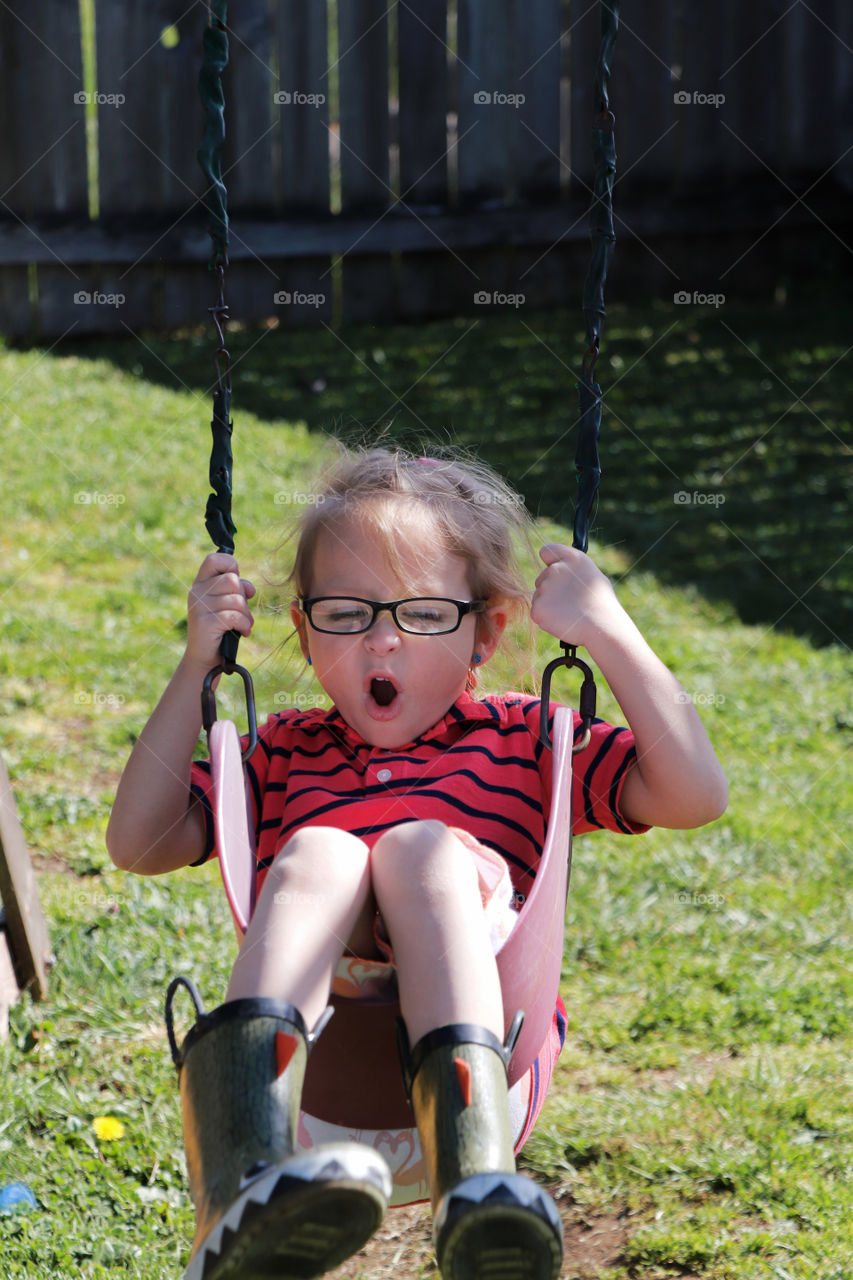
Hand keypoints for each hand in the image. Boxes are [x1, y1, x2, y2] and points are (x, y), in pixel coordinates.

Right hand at [185, 553, 254, 668]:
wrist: (205, 659)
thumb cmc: (220, 629)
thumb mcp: (228, 604)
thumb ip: (237, 590)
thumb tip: (249, 589)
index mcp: (201, 583)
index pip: (215, 559)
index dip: (230, 565)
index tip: (235, 583)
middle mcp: (196, 592)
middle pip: (232, 580)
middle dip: (243, 598)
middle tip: (241, 613)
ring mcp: (199, 607)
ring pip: (237, 599)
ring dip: (246, 614)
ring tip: (242, 625)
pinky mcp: (205, 623)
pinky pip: (235, 616)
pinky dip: (244, 625)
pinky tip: (243, 632)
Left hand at [531, 544, 620, 649]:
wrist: (602, 626)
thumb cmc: (602, 604)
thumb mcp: (594, 577)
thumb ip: (573, 570)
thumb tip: (561, 569)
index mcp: (572, 558)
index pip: (547, 551)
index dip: (549, 561)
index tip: (553, 570)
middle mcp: (555, 569)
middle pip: (542, 579)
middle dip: (551, 590)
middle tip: (570, 603)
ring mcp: (545, 588)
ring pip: (539, 597)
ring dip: (549, 606)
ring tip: (570, 613)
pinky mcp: (538, 607)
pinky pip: (537, 612)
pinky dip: (546, 619)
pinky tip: (563, 621)